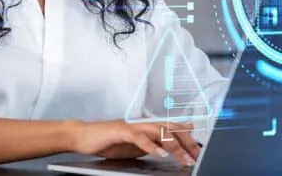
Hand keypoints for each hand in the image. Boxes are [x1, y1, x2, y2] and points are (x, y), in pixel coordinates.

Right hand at [70, 120, 199, 166]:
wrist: (83, 136)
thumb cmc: (107, 140)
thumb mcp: (135, 145)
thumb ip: (152, 143)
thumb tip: (169, 148)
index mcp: (147, 127)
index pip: (172, 128)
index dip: (187, 137)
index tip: (198, 149)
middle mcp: (142, 124)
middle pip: (170, 128)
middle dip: (185, 141)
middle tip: (195, 155)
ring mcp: (132, 126)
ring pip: (158, 132)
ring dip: (172, 145)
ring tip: (182, 157)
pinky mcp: (120, 131)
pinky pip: (139, 137)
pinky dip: (150, 145)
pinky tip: (159, 154)